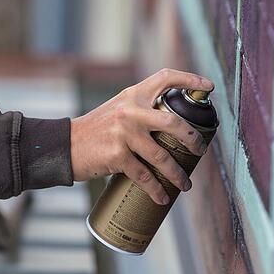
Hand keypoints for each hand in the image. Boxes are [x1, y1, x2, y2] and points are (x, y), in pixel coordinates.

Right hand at [70, 68, 213, 204]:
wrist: (65, 145)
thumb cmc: (97, 130)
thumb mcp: (118, 110)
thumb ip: (142, 111)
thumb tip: (175, 126)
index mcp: (134, 94)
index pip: (166, 77)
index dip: (190, 79)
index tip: (209, 87)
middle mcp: (131, 110)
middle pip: (174, 122)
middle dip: (193, 138)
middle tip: (200, 150)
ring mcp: (124, 132)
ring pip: (162, 156)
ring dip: (178, 174)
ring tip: (186, 184)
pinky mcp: (117, 154)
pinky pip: (144, 175)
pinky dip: (156, 189)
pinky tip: (163, 197)